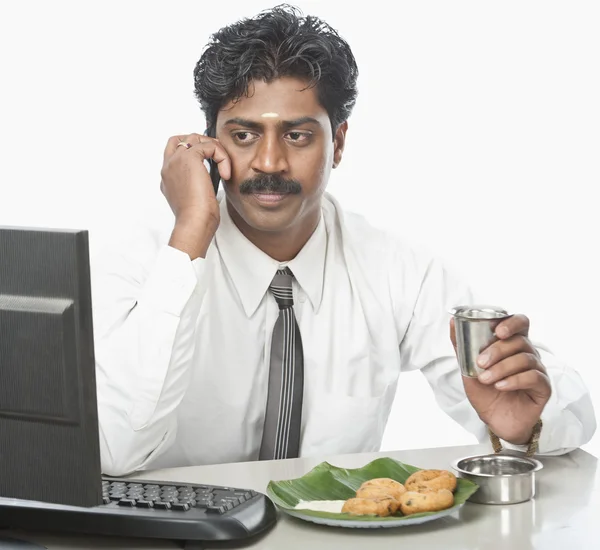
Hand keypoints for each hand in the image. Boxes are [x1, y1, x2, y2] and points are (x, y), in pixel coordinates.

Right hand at [160, 133, 231, 258]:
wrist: (193, 223)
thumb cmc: (197, 219)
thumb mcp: (195, 199)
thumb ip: (197, 185)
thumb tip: (211, 179)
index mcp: (168, 178)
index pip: (175, 153)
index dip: (194, 153)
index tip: (211, 163)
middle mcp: (168, 167)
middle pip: (181, 139)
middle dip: (201, 143)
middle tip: (217, 156)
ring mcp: (176, 161)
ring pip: (195, 138)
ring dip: (213, 148)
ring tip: (223, 164)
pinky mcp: (190, 158)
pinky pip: (209, 145)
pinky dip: (221, 156)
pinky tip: (226, 174)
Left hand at [450, 314, 551, 444]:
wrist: (494, 420)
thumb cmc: (484, 391)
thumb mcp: (468, 367)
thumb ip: (462, 345)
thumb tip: (452, 321)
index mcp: (512, 345)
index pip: (521, 322)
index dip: (512, 322)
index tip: (497, 331)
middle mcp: (527, 354)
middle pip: (520, 341)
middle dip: (498, 350)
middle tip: (481, 363)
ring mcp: (537, 370)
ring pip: (525, 359)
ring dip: (502, 368)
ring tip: (486, 379)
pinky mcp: (543, 388)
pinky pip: (534, 377)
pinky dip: (514, 380)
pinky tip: (500, 386)